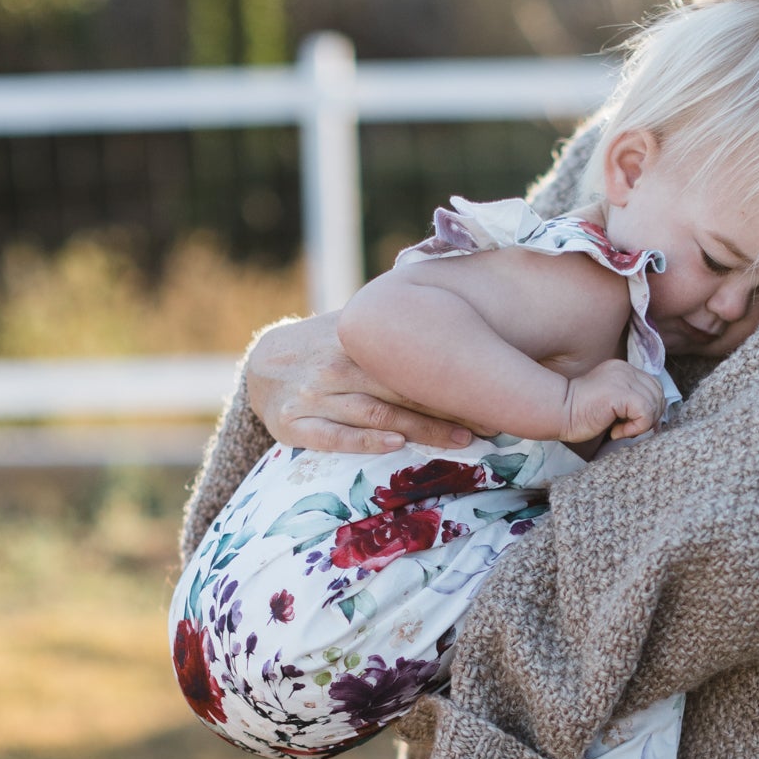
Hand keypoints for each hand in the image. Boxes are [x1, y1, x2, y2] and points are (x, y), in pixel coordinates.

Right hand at [245, 313, 472, 453]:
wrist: (262, 364)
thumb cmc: (328, 348)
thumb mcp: (358, 328)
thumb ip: (400, 328)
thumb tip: (468, 312)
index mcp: (359, 341)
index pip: (416, 361)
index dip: (457, 379)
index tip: (496, 393)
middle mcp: (338, 366)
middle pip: (403, 389)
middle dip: (451, 408)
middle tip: (493, 424)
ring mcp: (315, 397)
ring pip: (377, 414)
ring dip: (422, 429)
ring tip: (463, 441)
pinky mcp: (293, 425)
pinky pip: (333, 436)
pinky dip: (365, 441)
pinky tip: (397, 446)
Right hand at [561, 361, 664, 444]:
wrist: (556, 412)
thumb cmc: (578, 414)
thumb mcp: (611, 405)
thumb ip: (631, 405)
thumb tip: (657, 422)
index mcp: (623, 369)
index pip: (653, 387)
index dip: (649, 410)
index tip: (630, 425)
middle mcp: (625, 369)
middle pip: (659, 394)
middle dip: (650, 417)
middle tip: (627, 429)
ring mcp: (623, 378)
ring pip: (655, 404)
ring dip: (640, 425)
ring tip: (618, 430)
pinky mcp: (621, 392)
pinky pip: (645, 413)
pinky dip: (636, 428)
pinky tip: (615, 432)